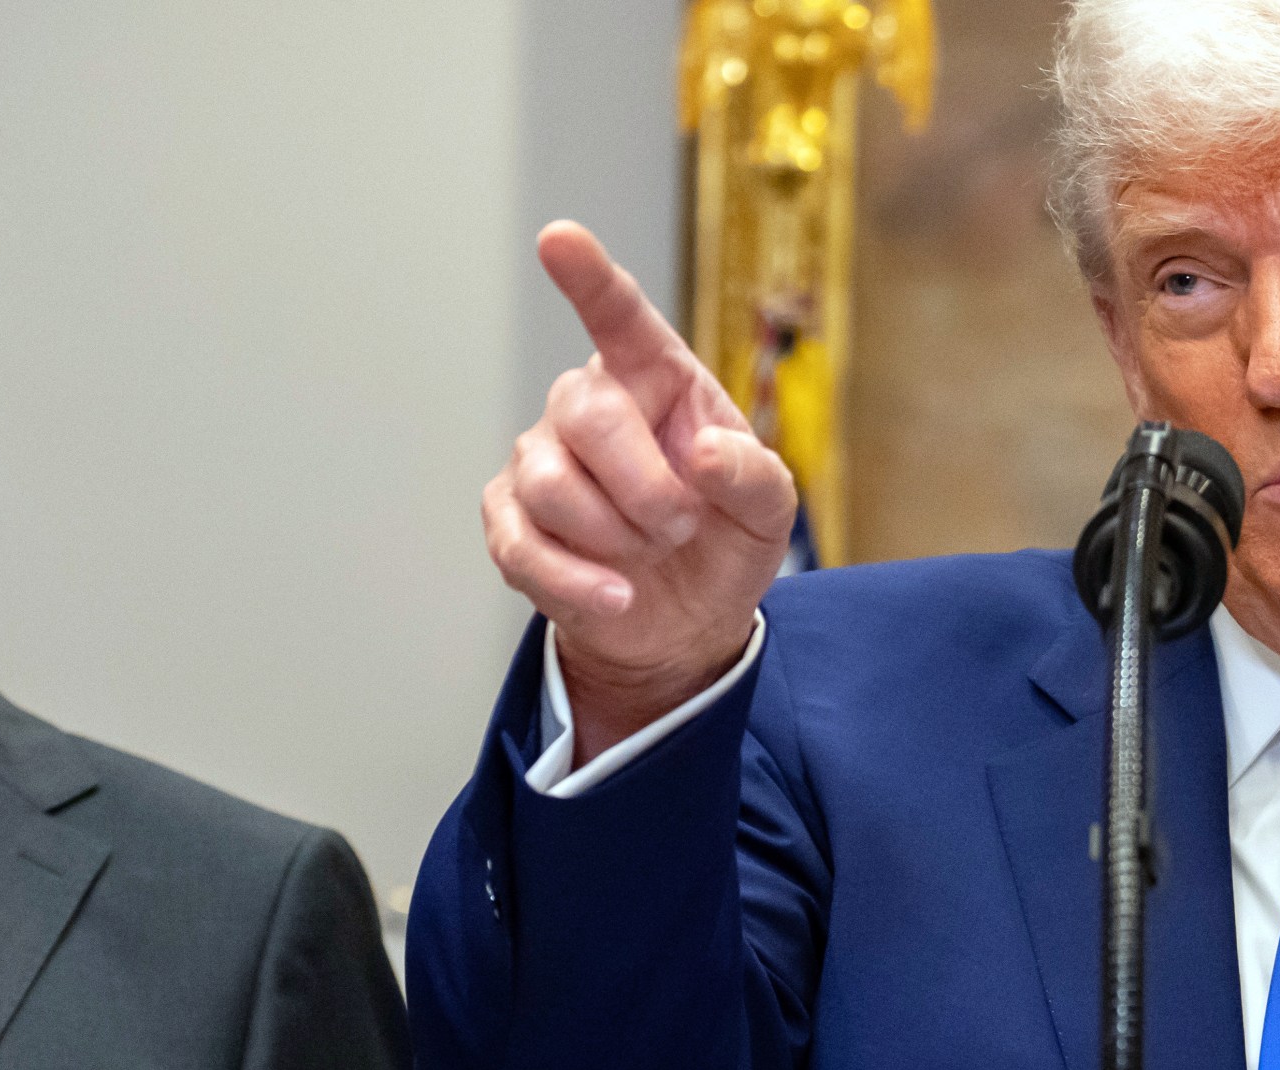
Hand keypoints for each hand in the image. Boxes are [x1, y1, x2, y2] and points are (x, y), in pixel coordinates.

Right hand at [483, 222, 797, 760]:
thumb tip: (704, 454)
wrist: (688, 621)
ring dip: (618, 536)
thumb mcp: (769, 510)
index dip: (589, 278)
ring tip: (650, 553)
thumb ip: (754, 475)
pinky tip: (617, 595)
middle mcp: (588, 406)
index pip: (619, 317)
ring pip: (552, 484)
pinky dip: (578, 580)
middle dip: (646, 487)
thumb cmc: (726, 539)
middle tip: (683, 525)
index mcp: (655, 379)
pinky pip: (523, 545)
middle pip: (587, 415)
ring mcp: (539, 461)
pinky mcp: (510, 522)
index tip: (559, 238)